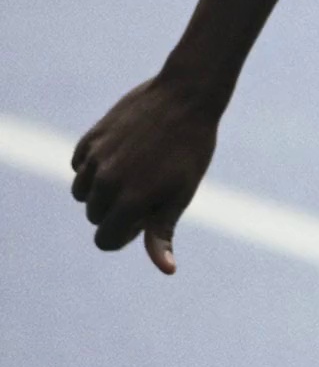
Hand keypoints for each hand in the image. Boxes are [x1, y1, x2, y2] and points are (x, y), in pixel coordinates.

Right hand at [70, 74, 219, 273]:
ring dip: (101, 189)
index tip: (146, 217)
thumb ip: (162, 233)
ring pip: (81, 192)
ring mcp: (95, 158)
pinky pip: (80, 165)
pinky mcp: (90, 139)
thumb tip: (167, 269)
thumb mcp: (181, 193)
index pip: (105, 241)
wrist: (186, 96)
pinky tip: (123, 151)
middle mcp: (106, 181)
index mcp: (130, 201)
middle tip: (148, 186)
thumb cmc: (191, 150)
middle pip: (95, 217)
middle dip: (115, 210)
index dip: (126, 234)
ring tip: (135, 168)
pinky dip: (94, 165)